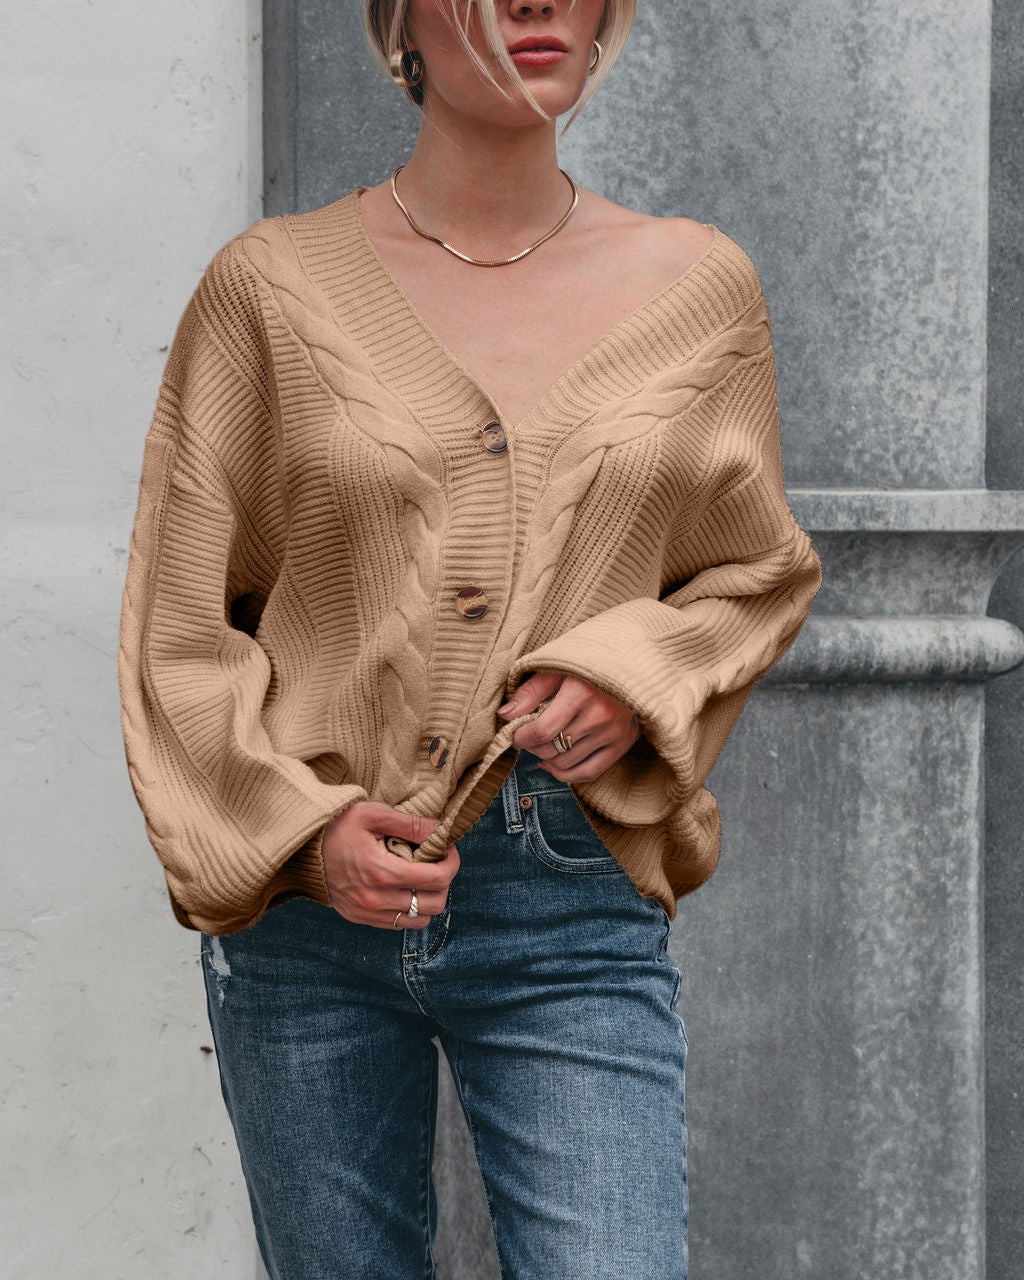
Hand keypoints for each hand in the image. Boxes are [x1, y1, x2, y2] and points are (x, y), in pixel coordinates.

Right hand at [321, 802, 459, 930]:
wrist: (301, 848)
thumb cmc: (338, 826)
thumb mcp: (373, 814)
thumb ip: (410, 824)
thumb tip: (441, 831)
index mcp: (381, 872)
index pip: (437, 879)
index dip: (451, 863)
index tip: (448, 850)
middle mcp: (375, 899)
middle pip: (434, 904)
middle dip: (444, 882)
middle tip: (437, 862)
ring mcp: (366, 912)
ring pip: (419, 920)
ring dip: (428, 899)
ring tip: (421, 877)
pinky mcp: (359, 918)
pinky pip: (399, 924)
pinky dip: (409, 909)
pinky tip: (403, 888)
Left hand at [496, 671, 640, 782]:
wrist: (628, 660)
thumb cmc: (585, 663)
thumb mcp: (555, 669)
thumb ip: (530, 692)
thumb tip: (505, 715)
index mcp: (581, 693)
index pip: (542, 731)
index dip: (521, 737)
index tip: (515, 733)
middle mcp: (601, 716)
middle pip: (552, 749)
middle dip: (532, 746)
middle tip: (528, 736)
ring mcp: (614, 732)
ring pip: (566, 763)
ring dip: (547, 758)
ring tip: (542, 744)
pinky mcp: (624, 742)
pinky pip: (589, 772)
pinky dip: (566, 774)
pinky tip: (552, 765)